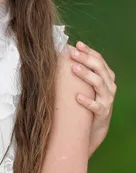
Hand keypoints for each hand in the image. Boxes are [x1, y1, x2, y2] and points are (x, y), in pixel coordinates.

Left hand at [70, 41, 115, 155]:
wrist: (93, 128)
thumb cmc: (87, 102)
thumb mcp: (86, 86)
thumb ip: (80, 72)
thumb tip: (63, 55)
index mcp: (106, 77)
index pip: (99, 60)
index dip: (89, 51)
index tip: (77, 44)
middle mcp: (109, 86)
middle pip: (100, 68)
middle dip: (86, 59)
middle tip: (73, 54)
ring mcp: (107, 100)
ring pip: (99, 84)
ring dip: (86, 75)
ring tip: (74, 68)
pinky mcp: (103, 113)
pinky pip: (96, 106)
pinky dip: (87, 101)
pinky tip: (77, 97)